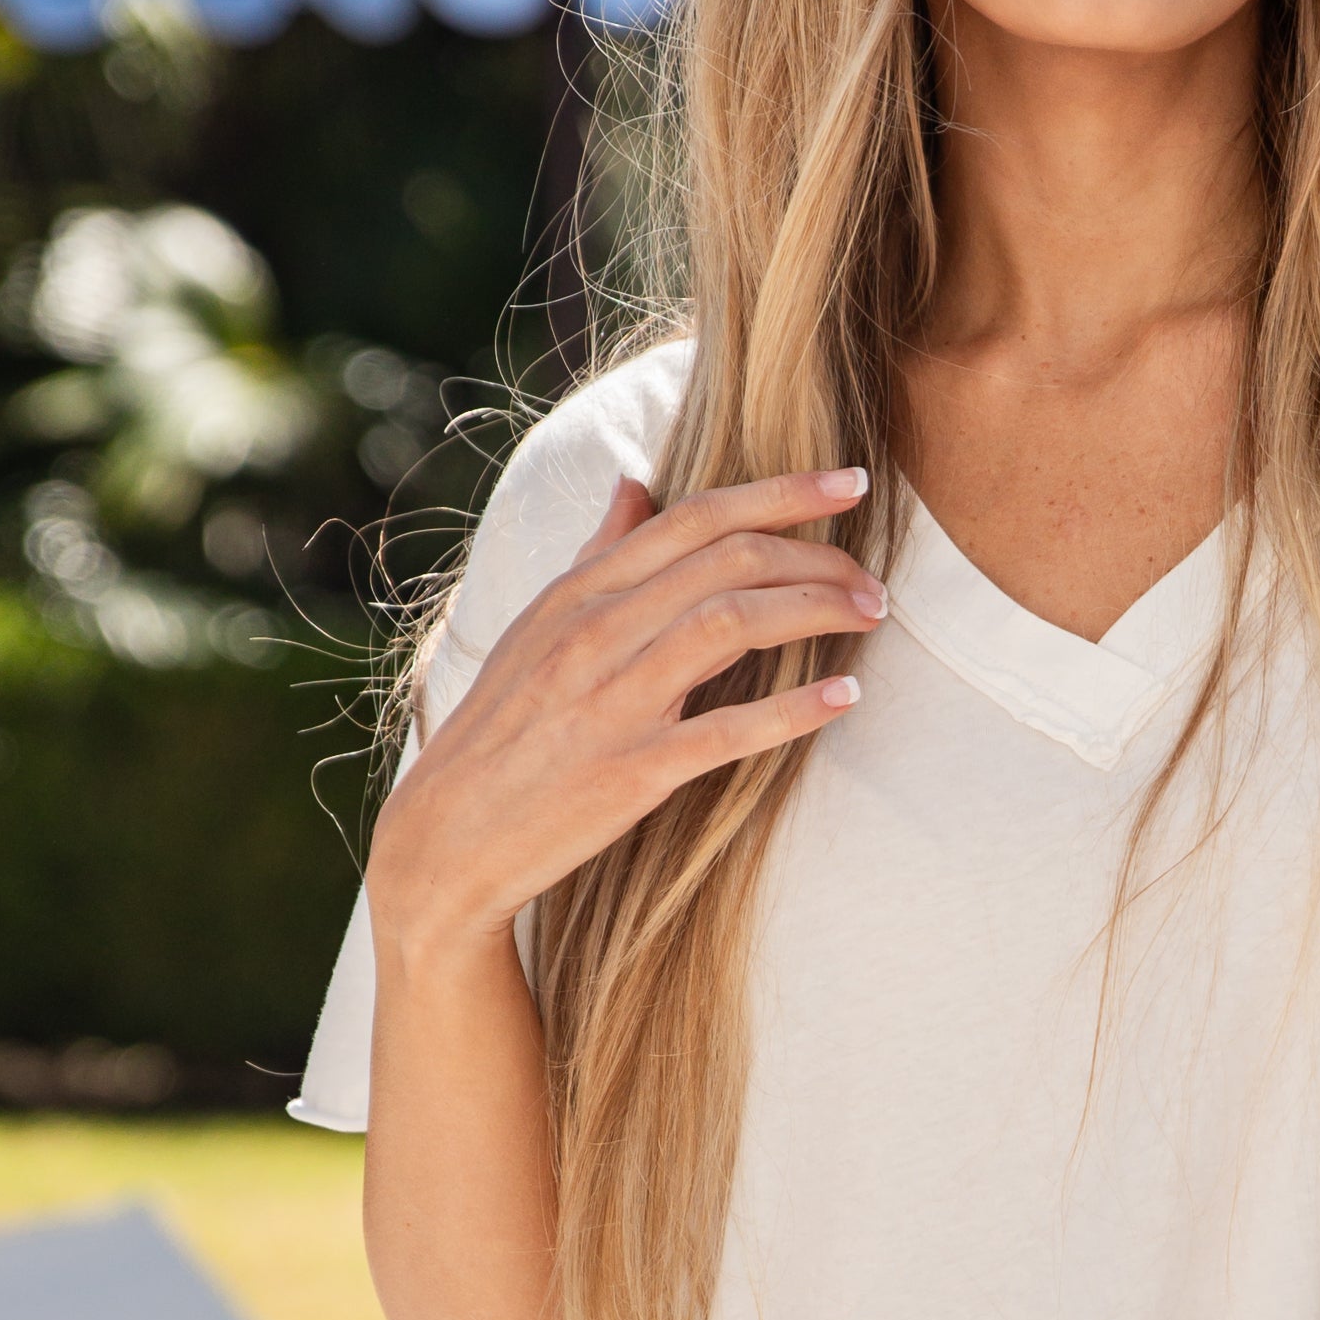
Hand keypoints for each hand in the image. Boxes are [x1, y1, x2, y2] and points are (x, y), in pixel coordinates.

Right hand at [368, 467, 885, 957]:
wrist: (448, 838)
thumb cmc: (503, 730)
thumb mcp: (538, 627)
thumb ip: (598, 556)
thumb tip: (636, 485)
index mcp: (578, 592)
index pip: (696, 518)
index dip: (783, 492)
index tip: (849, 482)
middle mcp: (595, 633)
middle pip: (728, 560)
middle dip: (816, 555)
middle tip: (872, 578)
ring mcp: (613, 701)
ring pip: (732, 623)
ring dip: (816, 611)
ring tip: (868, 617)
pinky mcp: (632, 772)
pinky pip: (727, 729)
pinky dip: (793, 709)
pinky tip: (843, 697)